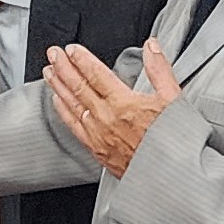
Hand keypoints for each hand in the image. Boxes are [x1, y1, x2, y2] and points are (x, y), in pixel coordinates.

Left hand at [42, 38, 175, 176]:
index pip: (96, 74)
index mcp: (124, 103)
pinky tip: (57, 102)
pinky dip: (63, 111)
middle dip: (63, 67)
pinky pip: (73, 127)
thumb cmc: (173, 143)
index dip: (81, 59)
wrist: (168, 177)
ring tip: (49, 72)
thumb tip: (151, 47)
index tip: (72, 49)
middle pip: (79, 86)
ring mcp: (98, 135)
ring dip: (58, 86)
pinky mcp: (96, 150)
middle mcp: (106, 118)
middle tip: (53, 53)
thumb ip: (160, 70)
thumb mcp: (173, 100)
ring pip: (72, 105)